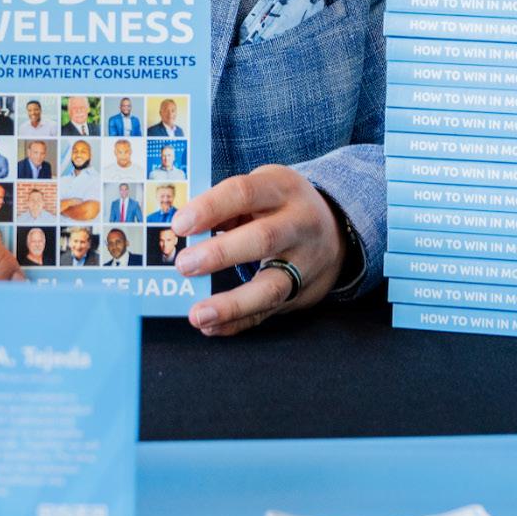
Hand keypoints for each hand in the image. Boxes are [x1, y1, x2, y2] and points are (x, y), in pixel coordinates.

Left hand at [171, 165, 344, 336]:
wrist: (337, 231)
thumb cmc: (281, 205)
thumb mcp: (262, 189)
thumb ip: (228, 206)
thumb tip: (182, 229)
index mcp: (282, 189)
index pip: (245, 193)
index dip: (211, 208)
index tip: (179, 225)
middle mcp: (300, 225)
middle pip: (263, 239)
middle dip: (220, 254)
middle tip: (183, 265)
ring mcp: (304, 263)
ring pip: (271, 287)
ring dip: (232, 304)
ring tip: (198, 315)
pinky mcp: (301, 293)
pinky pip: (268, 312)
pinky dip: (238, 322)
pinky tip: (211, 327)